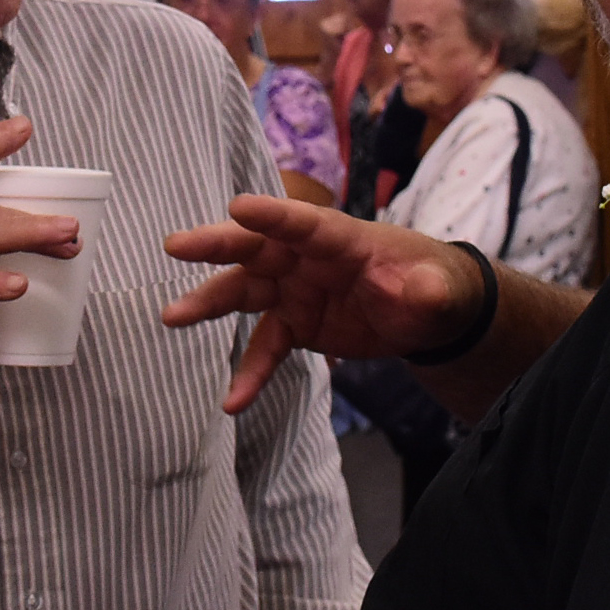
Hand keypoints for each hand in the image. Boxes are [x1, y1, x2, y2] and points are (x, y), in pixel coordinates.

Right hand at [164, 195, 482, 412]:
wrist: (427, 315)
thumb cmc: (430, 286)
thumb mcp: (438, 290)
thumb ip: (428, 291)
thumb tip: (425, 294)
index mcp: (342, 239)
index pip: (305, 225)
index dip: (274, 216)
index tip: (238, 207)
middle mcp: (309, 259)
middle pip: (258, 247)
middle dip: (217, 245)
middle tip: (176, 247)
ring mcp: (297, 290)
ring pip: (245, 292)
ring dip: (210, 303)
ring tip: (172, 317)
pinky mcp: (295, 323)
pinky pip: (265, 346)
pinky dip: (249, 373)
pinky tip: (232, 401)